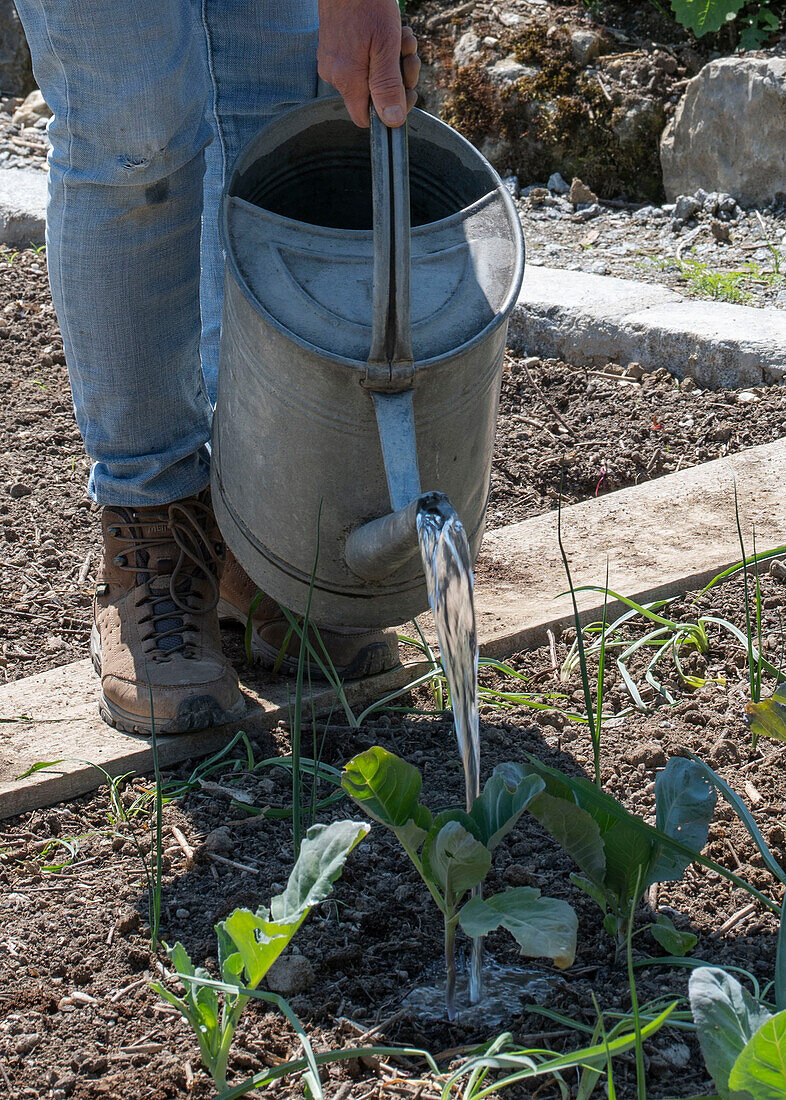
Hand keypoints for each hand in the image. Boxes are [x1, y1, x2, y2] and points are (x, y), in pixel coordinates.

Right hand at [318, 0, 419, 127]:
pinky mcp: (336, 50)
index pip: (365, 119)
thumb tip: (392, 121)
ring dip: (394, 61)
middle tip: (408, 55)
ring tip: (401, 37)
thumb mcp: (386, 46)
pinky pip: (363, 62)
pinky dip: (381, 52)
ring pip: (371, 77)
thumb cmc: (367, 4)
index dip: (389, 112)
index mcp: (347, 80)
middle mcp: (335, 76)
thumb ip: (388, 86)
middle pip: (373, 97)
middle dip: (398, 79)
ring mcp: (334, 62)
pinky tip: (389, 33)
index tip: (405, 91)